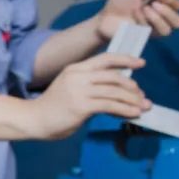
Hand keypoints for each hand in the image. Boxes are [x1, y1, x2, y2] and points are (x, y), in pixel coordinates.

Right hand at [27, 53, 150, 139]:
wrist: (35, 119)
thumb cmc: (54, 107)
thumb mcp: (72, 89)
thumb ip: (93, 88)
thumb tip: (120, 94)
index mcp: (75, 68)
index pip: (105, 58)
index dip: (125, 59)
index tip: (141, 63)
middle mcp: (78, 76)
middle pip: (114, 76)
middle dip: (133, 87)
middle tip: (142, 96)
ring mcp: (79, 90)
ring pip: (115, 91)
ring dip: (133, 100)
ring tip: (142, 107)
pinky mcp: (81, 106)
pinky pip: (110, 106)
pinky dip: (126, 110)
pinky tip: (133, 114)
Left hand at [97, 0, 178, 39]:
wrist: (103, 17)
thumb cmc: (118, 3)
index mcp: (160, 6)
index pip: (176, 5)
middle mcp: (160, 19)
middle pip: (178, 22)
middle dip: (169, 12)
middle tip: (154, 4)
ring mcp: (152, 31)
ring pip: (167, 30)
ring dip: (157, 18)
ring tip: (144, 9)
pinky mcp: (143, 38)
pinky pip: (150, 33)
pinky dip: (144, 20)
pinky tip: (135, 13)